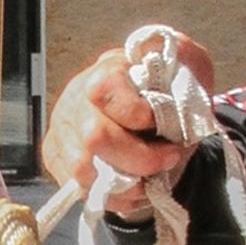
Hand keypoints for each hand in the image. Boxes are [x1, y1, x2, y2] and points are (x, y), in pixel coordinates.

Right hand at [44, 30, 217, 193]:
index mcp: (108, 71)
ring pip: (82, 168)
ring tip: (149, 181)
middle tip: (167, 159)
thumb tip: (157, 48)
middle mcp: (76, 97)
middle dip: (139, 158)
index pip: (105, 90)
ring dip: (125, 182)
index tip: (162, 125)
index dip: (137, 113)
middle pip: (94, 136)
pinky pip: (76, 186)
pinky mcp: (56, 154)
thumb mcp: (189, 71)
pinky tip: (133, 189)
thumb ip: (183, 54)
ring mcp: (62, 127)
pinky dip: (111, 196)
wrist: (158, 129)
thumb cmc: (172, 99)